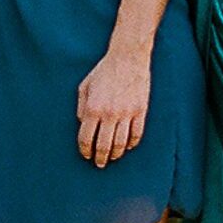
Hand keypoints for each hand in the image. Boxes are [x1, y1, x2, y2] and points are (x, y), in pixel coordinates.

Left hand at [76, 45, 150, 168]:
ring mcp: (127, 113)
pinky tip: (127, 146)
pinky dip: (132, 144)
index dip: (85, 150)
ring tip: (112, 157)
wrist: (128, 57)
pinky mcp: (140, 111)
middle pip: (103, 146)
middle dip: (100, 158)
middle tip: (99, 164)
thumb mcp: (84, 86)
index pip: (86, 138)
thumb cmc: (103, 71)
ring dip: (115, 154)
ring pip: (121, 144)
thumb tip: (82, 125)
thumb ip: (81, 108)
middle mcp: (109, 114)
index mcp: (93, 108)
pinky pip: (137, 134)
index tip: (86, 155)